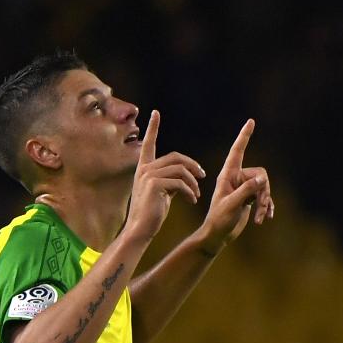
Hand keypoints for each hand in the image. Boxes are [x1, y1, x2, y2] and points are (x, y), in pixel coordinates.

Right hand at [125, 111, 205, 241]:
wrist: (140, 230)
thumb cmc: (151, 214)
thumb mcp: (161, 193)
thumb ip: (170, 180)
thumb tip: (186, 176)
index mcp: (144, 168)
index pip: (149, 143)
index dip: (153, 127)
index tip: (155, 113)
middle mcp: (144, 169)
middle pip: (176, 157)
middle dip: (192, 165)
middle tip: (203, 176)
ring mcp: (148, 175)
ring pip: (180, 170)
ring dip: (193, 182)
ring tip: (197, 194)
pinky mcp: (155, 185)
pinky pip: (180, 182)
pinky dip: (190, 191)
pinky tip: (192, 200)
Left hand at [199, 119, 273, 254]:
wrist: (217, 236)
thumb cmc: (219, 220)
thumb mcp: (232, 205)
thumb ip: (246, 191)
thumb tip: (263, 180)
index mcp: (227, 175)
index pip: (238, 151)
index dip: (244, 136)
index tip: (251, 122)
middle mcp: (236, 178)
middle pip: (260, 175)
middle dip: (264, 192)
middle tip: (260, 208)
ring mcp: (243, 188)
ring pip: (264, 187)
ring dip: (264, 203)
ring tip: (260, 218)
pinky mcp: (249, 198)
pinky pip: (264, 196)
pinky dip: (266, 207)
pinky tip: (265, 218)